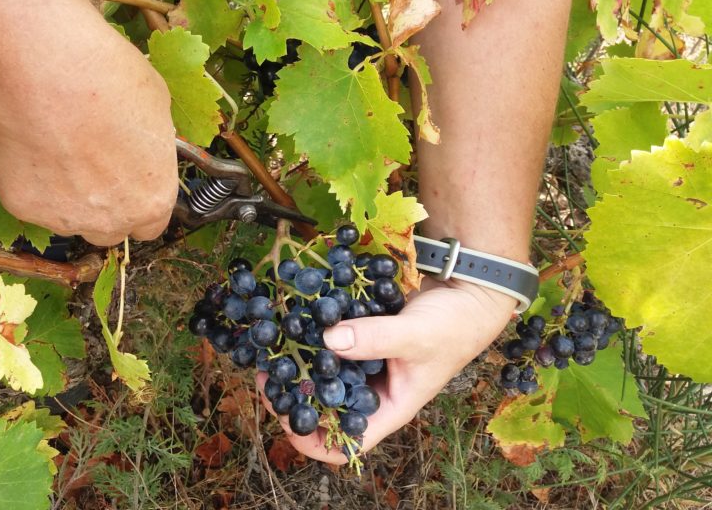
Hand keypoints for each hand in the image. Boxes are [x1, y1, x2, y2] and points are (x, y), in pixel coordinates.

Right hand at [0, 34, 178, 246]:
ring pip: (69, 219)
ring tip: (59, 150)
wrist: (49, 76)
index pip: (150, 226)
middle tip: (90, 166)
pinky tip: (33, 145)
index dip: (138, 203)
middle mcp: (113, 221)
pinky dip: (32, 181)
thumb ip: (151, 144)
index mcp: (152, 200)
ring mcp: (66, 219)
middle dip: (103, 207)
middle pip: (109, 230)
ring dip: (67, 196)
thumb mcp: (157, 108)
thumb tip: (142, 143)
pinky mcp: (25, 208)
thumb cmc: (109, 81)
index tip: (127, 184)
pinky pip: (32, 201)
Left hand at [257, 277, 516, 463]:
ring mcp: (366, 363)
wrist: (470, 291)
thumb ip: (376, 338)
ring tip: (272, 344)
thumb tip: (328, 341)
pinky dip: (313, 332)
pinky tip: (294, 316)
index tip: (283, 419)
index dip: (312, 441)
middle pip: (325, 407)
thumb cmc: (454, 325)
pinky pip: (331, 340)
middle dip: (293, 394)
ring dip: (297, 363)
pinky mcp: (361, 335)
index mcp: (389, 407)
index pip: (346, 443)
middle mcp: (373, 389)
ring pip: (323, 372)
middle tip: (265, 374)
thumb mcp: (417, 335)